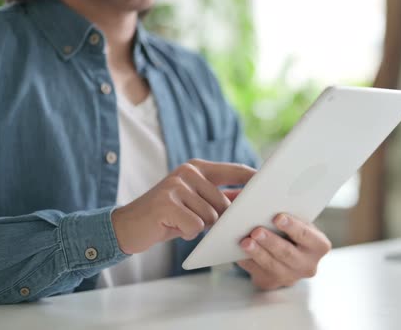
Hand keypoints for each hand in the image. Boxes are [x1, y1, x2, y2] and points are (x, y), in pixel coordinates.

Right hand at [112, 159, 255, 253]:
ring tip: (180, 222)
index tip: (272, 186)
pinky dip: (186, 233)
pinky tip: (172, 228)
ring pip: (211, 217)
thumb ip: (220, 196)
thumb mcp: (195, 201)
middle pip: (224, 203)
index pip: (235, 170)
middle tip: (195, 221)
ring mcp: (176, 186)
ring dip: (199, 227)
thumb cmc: (167, 215)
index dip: (254, 179)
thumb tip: (251, 199)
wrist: (127, 226)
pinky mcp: (167, 203)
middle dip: (217, 219)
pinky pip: (195, 226)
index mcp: (197, 167)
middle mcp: (188, 172)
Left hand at [237, 214, 331, 289]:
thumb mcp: (296, 220)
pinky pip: (256, 272)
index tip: (278, 217)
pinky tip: (237, 252)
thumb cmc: (291, 230)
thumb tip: (260, 195)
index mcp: (319, 245)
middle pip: (287, 253)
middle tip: (256, 231)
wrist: (288, 254)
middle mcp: (308, 265)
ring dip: (257, 252)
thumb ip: (283, 208)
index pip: (307, 235)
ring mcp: (289, 277)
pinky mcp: (270, 282)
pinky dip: (246, 261)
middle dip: (271, 241)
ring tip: (245, 242)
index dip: (293, 227)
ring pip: (271, 264)